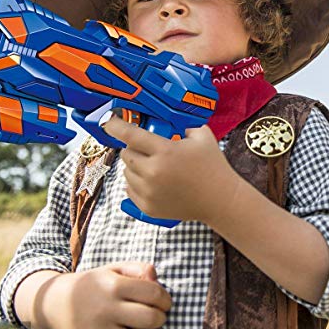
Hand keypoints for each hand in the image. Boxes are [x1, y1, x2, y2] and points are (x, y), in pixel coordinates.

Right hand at [46, 262, 171, 328]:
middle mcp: (107, 309)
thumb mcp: (114, 269)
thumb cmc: (93, 284)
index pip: (153, 293)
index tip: (165, 301)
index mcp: (114, 285)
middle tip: (157, 314)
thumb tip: (156, 278)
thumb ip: (138, 269)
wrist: (56, 303)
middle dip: (160, 317)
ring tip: (138, 323)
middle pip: (150, 319)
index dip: (165, 298)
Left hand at [103, 114, 240, 222]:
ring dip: (136, 166)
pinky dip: (137, 183)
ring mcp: (149, 191)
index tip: (108, 121)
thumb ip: (182, 125)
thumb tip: (168, 121)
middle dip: (134, 148)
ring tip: (155, 166)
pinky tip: (153, 181)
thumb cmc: (213, 166)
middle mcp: (153, 172)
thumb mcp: (202, 135)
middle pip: (126, 154)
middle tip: (149, 149)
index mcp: (165, 151)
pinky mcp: (148, 207)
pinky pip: (129, 189)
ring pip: (126, 172)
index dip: (115, 126)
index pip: (131, 134)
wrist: (220, 200)